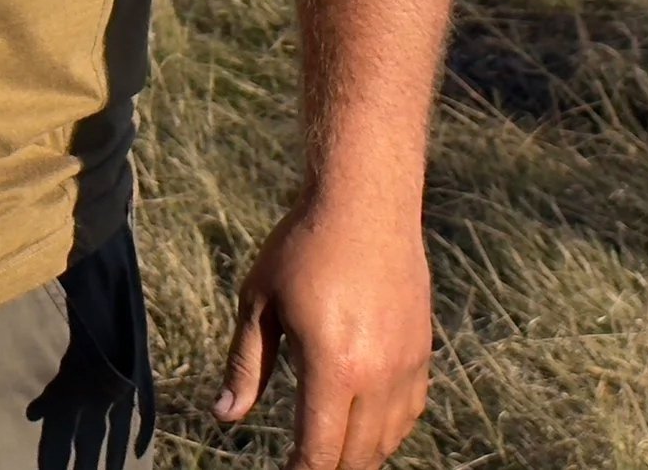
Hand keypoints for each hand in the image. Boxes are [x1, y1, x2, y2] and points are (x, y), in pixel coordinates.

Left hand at [214, 192, 432, 468]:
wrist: (366, 203)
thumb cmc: (303, 246)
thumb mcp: (259, 301)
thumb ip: (245, 365)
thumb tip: (225, 416)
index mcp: (333, 367)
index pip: (319, 450)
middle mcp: (378, 375)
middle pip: (357, 456)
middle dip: (327, 467)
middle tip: (302, 463)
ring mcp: (407, 366)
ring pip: (388, 441)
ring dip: (359, 455)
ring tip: (329, 451)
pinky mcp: (422, 352)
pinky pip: (409, 412)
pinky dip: (387, 430)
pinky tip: (363, 423)